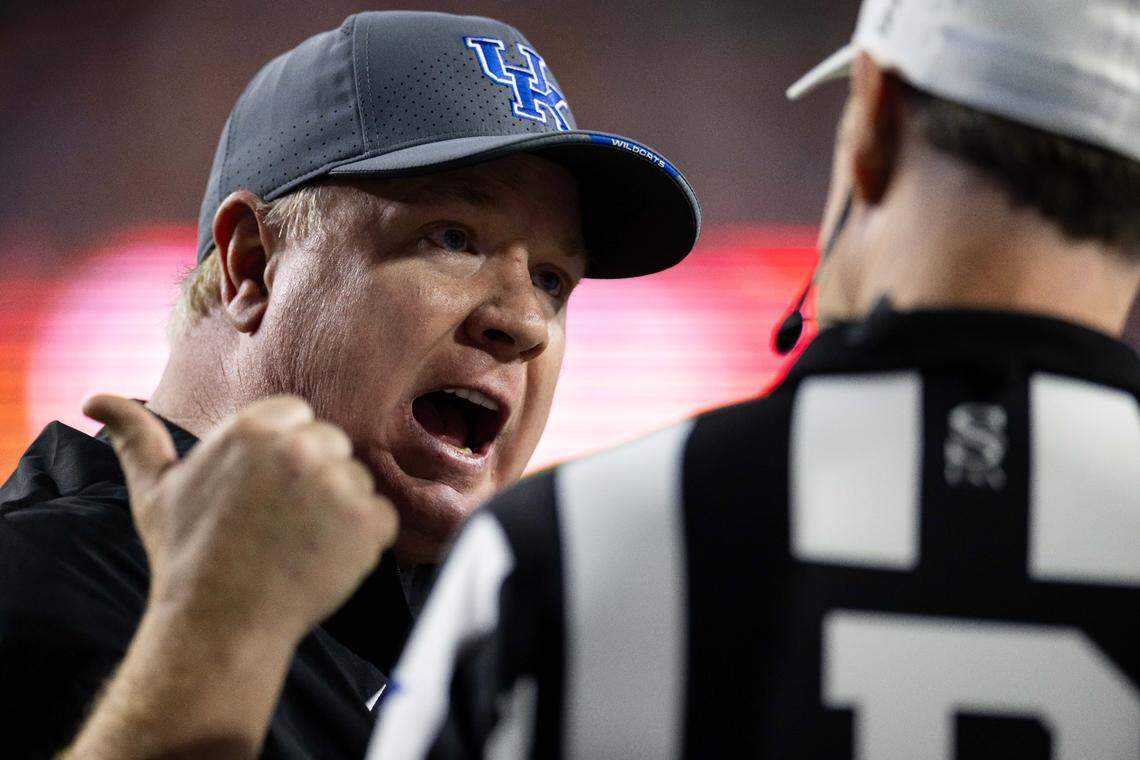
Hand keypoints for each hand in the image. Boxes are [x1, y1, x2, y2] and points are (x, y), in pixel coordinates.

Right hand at [83, 394, 398, 646]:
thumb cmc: (187, 556)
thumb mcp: (155, 490)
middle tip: (276, 522)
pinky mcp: (369, 523)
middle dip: (311, 477)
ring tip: (294, 544)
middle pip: (330, 444)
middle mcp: (299, 448)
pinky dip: (362, 541)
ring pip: (356, 480)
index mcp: (254, 428)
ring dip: (337, 509)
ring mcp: (338, 484)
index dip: (282, 455)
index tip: (261, 491)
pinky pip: (381, 517)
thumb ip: (134, 436)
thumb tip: (93, 400)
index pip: (297, 416)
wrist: (220, 624)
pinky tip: (322, 561)